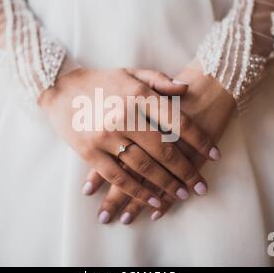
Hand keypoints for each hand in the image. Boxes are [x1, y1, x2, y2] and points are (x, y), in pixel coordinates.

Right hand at [39, 67, 218, 209]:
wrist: (59, 87)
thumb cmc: (100, 80)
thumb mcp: (130, 71)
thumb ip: (159, 80)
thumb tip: (186, 88)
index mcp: (138, 93)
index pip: (177, 120)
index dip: (199, 140)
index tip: (214, 155)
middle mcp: (124, 115)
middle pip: (163, 149)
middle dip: (186, 171)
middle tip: (201, 186)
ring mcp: (106, 136)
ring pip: (143, 166)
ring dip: (165, 184)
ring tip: (182, 195)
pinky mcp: (89, 152)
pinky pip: (118, 176)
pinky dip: (138, 191)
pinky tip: (153, 201)